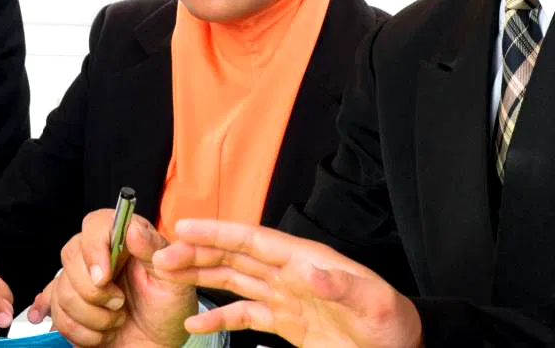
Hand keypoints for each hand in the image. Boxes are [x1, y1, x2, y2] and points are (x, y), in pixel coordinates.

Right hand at [31, 208, 192, 347]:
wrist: (160, 344)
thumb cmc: (169, 309)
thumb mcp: (173, 279)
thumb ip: (153, 251)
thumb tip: (132, 228)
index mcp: (124, 241)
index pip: (95, 224)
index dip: (93, 248)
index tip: (104, 277)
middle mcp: (98, 257)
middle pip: (70, 256)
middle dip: (93, 290)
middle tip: (119, 303)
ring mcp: (80, 283)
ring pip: (62, 291)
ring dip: (91, 316)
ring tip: (116, 321)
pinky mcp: (70, 309)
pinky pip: (58, 317)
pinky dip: (80, 332)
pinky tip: (101, 335)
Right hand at [154, 219, 422, 347]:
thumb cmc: (393, 326)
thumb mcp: (375, 305)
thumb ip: (342, 287)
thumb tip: (309, 269)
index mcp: (308, 261)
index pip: (254, 240)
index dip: (218, 232)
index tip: (183, 228)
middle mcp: (292, 274)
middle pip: (237, 255)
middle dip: (198, 252)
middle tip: (160, 255)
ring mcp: (287, 298)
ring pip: (235, 279)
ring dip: (202, 275)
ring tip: (167, 274)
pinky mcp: (287, 323)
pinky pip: (245, 316)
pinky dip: (219, 318)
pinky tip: (194, 322)